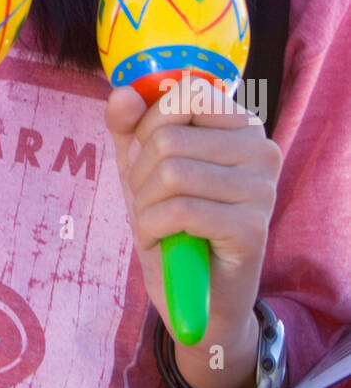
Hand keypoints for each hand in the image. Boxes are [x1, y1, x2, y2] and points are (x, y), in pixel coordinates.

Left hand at [104, 77, 283, 346]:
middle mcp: (261, 150)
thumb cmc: (173, 221)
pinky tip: (159, 241)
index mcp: (241, 125)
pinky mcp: (252, 228)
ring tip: (153, 222)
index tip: (148, 155)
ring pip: (172, 172)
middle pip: (170, 137)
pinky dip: (152, 227)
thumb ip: (130, 126)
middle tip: (147, 201)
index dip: (151, 122)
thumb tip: (123, 93)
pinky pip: (181, 210)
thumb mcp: (143, 165)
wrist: (198, 295)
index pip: (188, 92)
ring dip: (143, 204)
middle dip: (139, 173)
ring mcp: (262, 189)